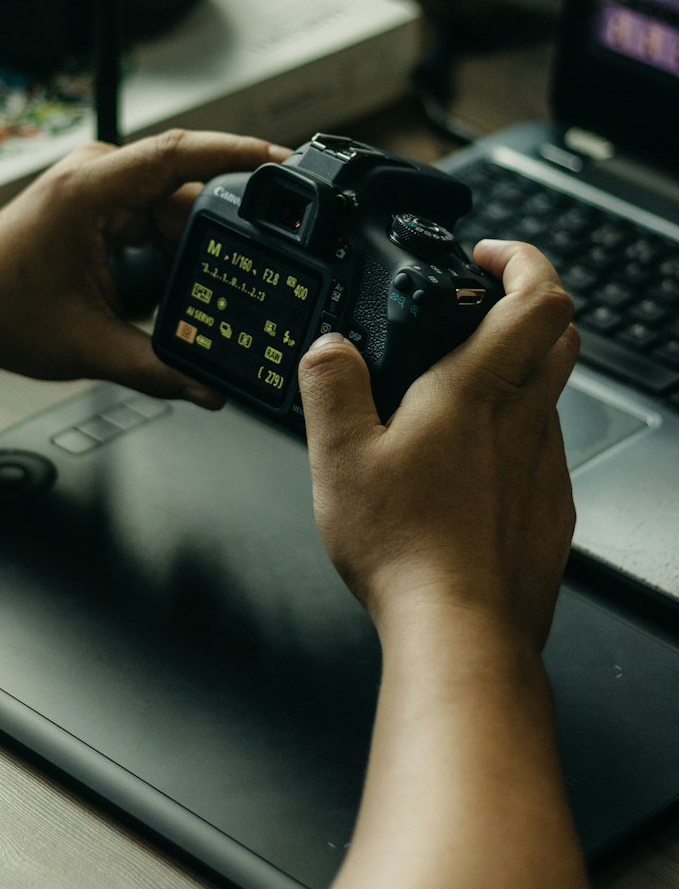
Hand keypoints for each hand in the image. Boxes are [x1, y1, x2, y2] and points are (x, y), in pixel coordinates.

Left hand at [0, 128, 288, 404]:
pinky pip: (160, 215)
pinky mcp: (105, 204)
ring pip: (177, 204)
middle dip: (230, 222)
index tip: (284, 163)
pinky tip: (199, 276)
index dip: (236, 153)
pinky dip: (181, 246)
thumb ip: (157, 370)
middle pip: (188, 186)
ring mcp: (102, 187)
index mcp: (89, 190)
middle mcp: (97, 175)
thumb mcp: (88, 347)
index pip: (178, 153)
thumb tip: (209, 389)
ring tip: (232, 280)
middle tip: (272, 256)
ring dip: (204, 240)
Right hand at [297, 240, 578, 649]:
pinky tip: (466, 467)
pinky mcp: (549, 510)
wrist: (461, 633)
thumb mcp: (337, 457)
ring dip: (517, 373)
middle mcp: (525, 420)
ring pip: (551, 394)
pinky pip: (542, 451)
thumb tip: (328, 346)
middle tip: (481, 306)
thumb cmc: (406, 549)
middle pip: (561, 335)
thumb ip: (330, 386)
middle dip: (527, 304)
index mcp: (477, 390)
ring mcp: (545, 466)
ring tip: (456, 393)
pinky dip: (514, 436)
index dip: (523, 259)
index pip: (539, 296)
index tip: (488, 255)